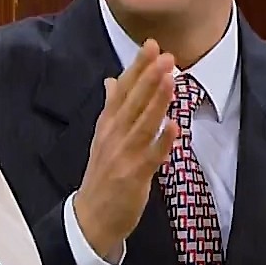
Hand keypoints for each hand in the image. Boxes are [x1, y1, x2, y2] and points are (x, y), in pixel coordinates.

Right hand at [75, 40, 178, 260]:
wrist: (90, 218)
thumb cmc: (102, 175)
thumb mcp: (102, 137)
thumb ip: (112, 107)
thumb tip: (113, 80)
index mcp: (107, 124)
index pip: (122, 89)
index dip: (137, 67)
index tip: (151, 45)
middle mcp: (114, 136)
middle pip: (132, 102)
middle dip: (149, 77)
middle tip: (165, 54)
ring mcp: (124, 155)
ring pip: (142, 124)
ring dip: (156, 101)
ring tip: (170, 79)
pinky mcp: (134, 176)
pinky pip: (151, 156)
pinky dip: (163, 141)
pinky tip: (175, 126)